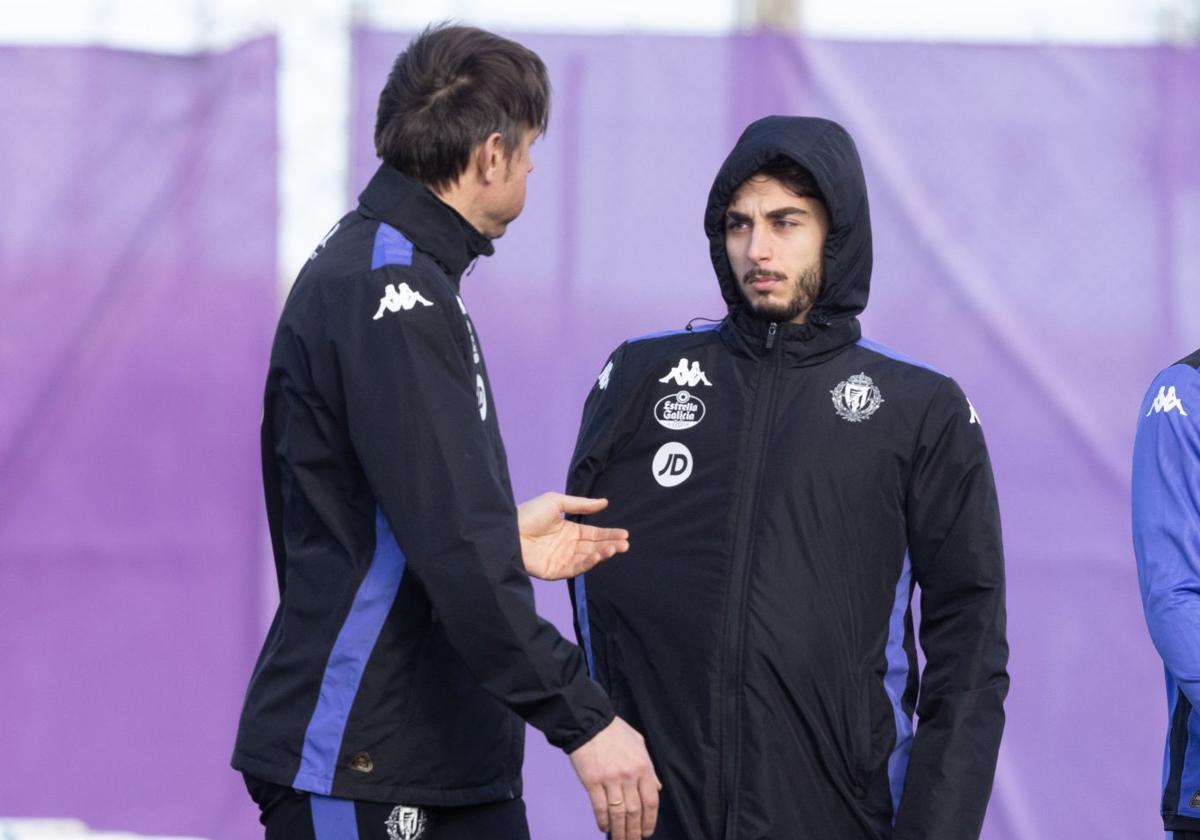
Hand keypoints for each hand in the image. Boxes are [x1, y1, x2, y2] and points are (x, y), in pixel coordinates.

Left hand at [516, 493, 629, 580]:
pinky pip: (574, 569)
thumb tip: (604, 502)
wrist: (506, 530)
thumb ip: (581, 504)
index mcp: (568, 531)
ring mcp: (561, 560)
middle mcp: (567, 546)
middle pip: (594, 547)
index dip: (609, 534)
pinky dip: (587, 563)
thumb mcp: (556, 502)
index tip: (625, 534)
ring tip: (615, 548)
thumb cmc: (528, 513)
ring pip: (587, 558)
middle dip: (610, 545)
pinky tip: (598, 555)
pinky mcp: (553, 572)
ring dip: (602, 554)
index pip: (594, 534)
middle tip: (625, 544)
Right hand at [569, 716, 660, 838]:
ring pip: (618, 813)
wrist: (589, 722)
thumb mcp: (639, 744)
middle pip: (634, 811)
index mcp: (643, 767)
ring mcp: (610, 780)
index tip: (647, 832)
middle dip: (635, 831)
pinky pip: (599, 807)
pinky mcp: (592, 782)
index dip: (650, 821)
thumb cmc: (615, 731)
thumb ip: (649, 768)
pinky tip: (604, 827)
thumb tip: (657, 788)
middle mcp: (628, 776)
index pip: (651, 801)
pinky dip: (603, 820)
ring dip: (619, 831)